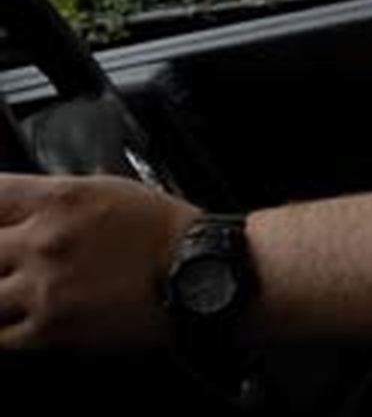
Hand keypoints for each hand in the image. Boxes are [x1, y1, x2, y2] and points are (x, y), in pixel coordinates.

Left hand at [0, 173, 199, 348]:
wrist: (203, 276)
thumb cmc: (166, 233)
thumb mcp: (110, 191)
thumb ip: (57, 198)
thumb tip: (20, 207)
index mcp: (59, 199)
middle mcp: (44, 241)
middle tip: (10, 266)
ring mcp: (44, 288)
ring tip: (12, 294)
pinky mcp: (51, 330)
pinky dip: (3, 330)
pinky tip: (16, 322)